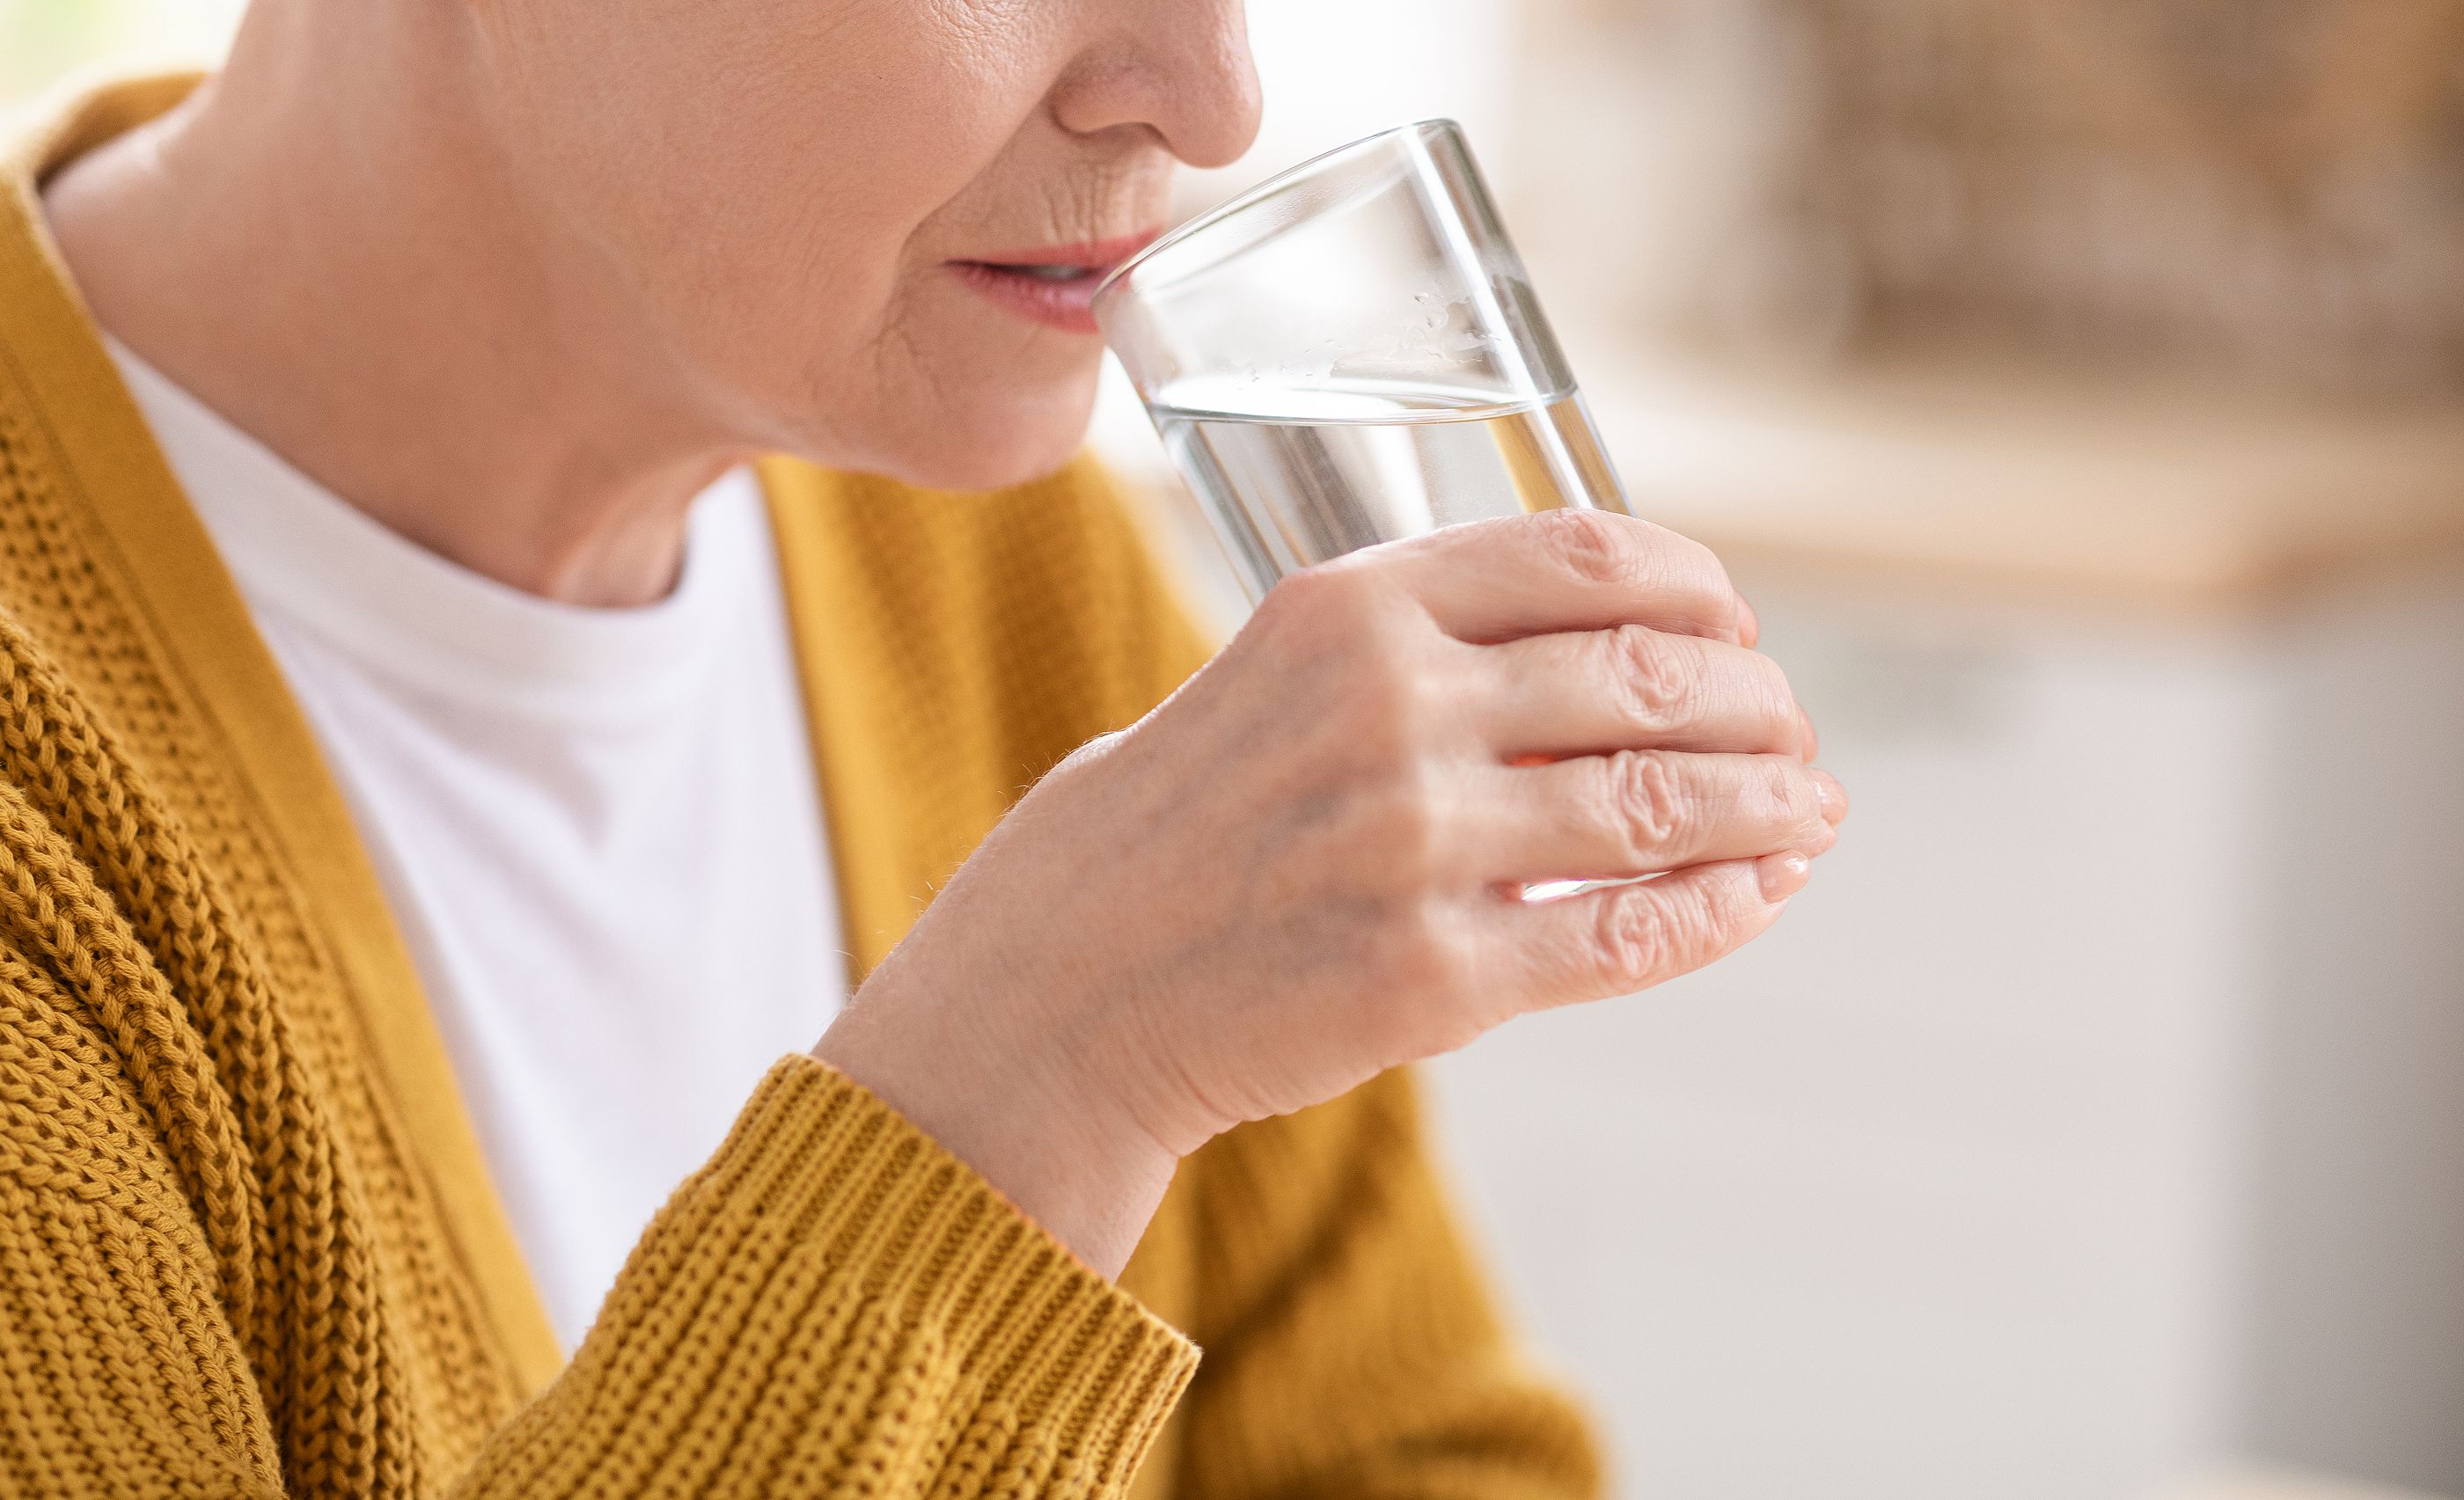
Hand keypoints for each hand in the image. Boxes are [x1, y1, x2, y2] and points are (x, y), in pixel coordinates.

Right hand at [817, 510, 1845, 1274]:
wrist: (1055, 992)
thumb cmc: (1163, 829)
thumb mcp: (1264, 676)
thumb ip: (1409, 646)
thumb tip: (1597, 655)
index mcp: (1348, 604)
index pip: (1587, 553)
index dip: (1697, 585)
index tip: (1734, 618)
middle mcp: (1390, 705)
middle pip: (1651, 674)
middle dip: (1756, 701)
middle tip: (1791, 730)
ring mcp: (1415, 843)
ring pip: (1662, 804)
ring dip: (1767, 807)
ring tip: (1809, 812)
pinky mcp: (1431, 975)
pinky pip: (1626, 936)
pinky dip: (1722, 911)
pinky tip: (1763, 895)